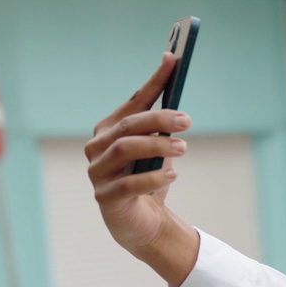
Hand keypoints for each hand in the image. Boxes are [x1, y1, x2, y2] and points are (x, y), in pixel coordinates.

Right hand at [84, 52, 198, 285]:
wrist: (142, 226)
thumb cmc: (149, 182)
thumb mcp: (159, 153)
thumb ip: (163, 132)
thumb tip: (181, 111)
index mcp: (109, 130)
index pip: (134, 101)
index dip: (154, 81)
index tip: (173, 60)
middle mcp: (97, 148)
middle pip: (129, 126)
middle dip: (160, 119)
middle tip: (187, 121)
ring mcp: (98, 173)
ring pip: (125, 150)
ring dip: (157, 145)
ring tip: (183, 148)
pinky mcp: (105, 199)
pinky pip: (128, 185)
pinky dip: (152, 178)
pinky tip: (172, 176)